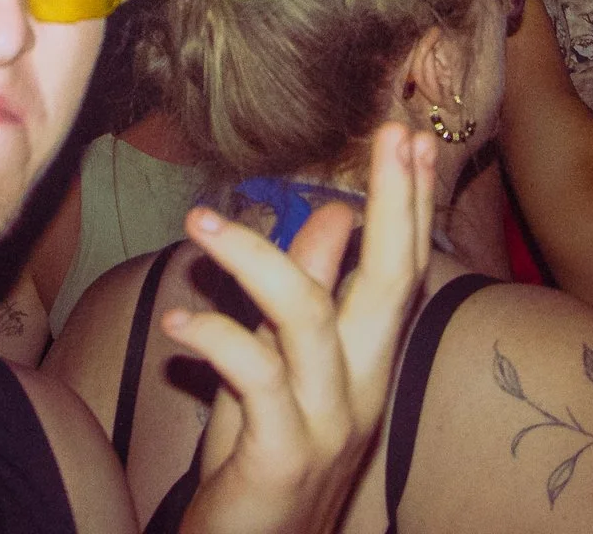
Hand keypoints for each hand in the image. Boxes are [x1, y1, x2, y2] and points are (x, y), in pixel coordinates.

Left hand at [176, 124, 435, 533]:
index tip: (414, 137)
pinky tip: (178, 323)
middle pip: (392, 282)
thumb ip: (305, 295)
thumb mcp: (282, 366)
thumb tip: (332, 218)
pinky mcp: (283, 456)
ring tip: (198, 223)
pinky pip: (257, 378)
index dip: (411, 204)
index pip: (403, 271)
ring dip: (253, 257)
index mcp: (368, 363)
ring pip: (309, 315)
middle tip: (395, 134)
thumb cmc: (259, 458)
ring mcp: (329, 423)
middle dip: (394, 202)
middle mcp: (363, 389)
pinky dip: (216, 338)